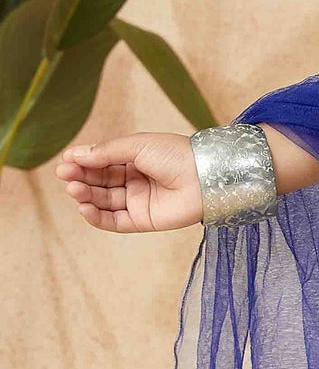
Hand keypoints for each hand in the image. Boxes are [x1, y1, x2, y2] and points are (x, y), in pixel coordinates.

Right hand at [54, 132, 202, 232]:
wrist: (204, 178)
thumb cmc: (175, 155)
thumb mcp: (137, 146)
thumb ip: (106, 153)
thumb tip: (75, 156)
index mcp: (135, 159)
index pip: (102, 162)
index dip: (83, 162)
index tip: (65, 161)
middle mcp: (135, 180)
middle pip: (100, 181)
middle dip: (81, 178)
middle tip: (65, 175)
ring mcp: (138, 200)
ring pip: (104, 200)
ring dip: (86, 195)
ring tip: (74, 189)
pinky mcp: (142, 219)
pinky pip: (114, 221)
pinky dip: (97, 216)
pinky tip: (84, 208)